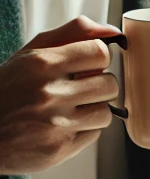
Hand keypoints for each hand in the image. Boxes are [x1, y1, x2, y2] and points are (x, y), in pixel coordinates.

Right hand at [0, 16, 122, 175]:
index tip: (88, 64)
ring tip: (70, 108)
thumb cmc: (7, 91)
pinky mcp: (60, 148)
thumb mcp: (30, 55)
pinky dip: (84, 129)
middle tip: (79, 89)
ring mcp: (55, 123)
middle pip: (109, 84)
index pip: (100, 52)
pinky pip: (94, 133)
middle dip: (98, 85)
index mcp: (41, 64)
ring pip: (106, 111)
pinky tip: (62, 126)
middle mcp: (49, 93)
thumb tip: (111, 30)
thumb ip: (71, 35)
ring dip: (93, 109)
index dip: (98, 59)